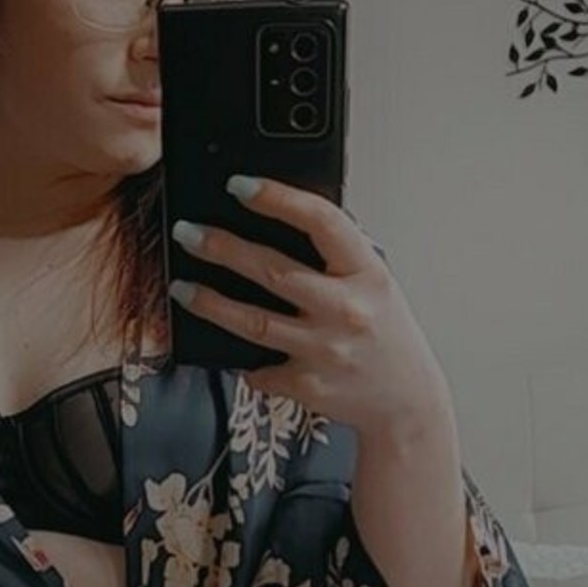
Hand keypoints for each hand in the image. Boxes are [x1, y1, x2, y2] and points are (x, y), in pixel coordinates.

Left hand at [169, 176, 452, 437]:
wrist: (406, 401)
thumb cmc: (384, 333)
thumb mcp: (376, 283)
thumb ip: (336, 257)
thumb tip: (275, 220)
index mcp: (368, 273)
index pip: (322, 222)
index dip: (277, 198)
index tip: (239, 185)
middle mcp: (348, 311)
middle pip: (273, 271)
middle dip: (222, 248)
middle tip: (187, 233)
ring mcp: (326, 351)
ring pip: (253, 322)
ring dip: (209, 303)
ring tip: (181, 287)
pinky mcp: (308, 386)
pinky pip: (259, 368)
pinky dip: (241, 359)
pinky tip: (226, 346)